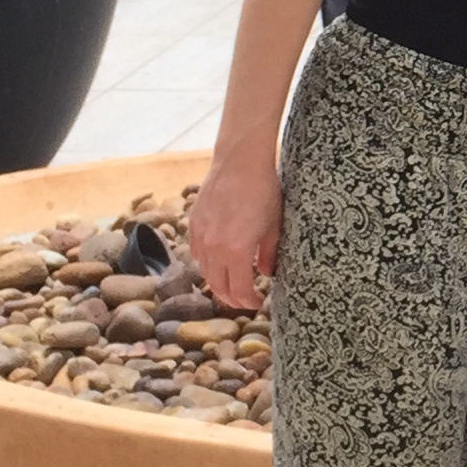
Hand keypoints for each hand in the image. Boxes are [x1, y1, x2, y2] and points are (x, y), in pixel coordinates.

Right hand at [193, 153, 282, 312]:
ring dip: (217, 282)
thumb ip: (269, 255)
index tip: (256, 303)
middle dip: (232, 298)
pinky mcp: (194, 223)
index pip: (238, 291)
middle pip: (218, 286)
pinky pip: (196, 253)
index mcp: (237, 252)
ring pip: (204, 271)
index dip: (248, 302)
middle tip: (243, 300)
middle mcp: (214, 248)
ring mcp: (201, 236)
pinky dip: (206, 263)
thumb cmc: (263, 191)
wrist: (240, 162)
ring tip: (230, 284)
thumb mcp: (273, 227)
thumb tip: (266, 273)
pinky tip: (216, 261)